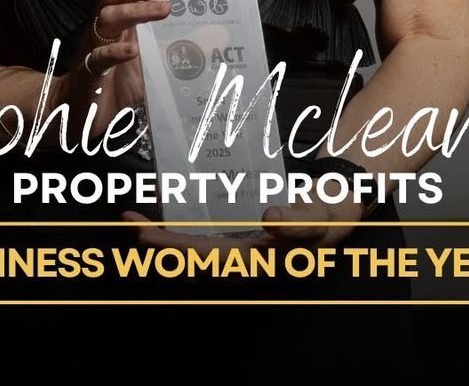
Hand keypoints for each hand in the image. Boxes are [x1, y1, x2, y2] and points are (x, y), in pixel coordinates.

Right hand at [54, 0, 170, 142]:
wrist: (85, 117)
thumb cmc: (120, 85)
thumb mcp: (155, 63)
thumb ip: (181, 48)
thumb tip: (218, 36)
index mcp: (118, 23)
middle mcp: (103, 30)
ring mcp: (92, 49)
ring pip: (106, 18)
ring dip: (134, 10)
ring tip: (163, 9)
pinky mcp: (88, 74)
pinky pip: (97, 58)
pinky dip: (115, 52)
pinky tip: (132, 50)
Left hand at [121, 189, 365, 264]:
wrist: (340, 207)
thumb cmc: (330, 213)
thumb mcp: (321, 215)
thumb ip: (299, 219)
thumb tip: (268, 218)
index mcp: (260, 261)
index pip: (209, 259)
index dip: (176, 250)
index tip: (147, 238)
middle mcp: (246, 260)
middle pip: (194, 257)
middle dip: (160, 244)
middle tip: (128, 223)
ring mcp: (241, 250)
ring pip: (195, 249)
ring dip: (166, 238)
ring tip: (136, 220)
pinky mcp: (240, 237)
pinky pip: (204, 236)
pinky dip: (182, 227)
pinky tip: (165, 212)